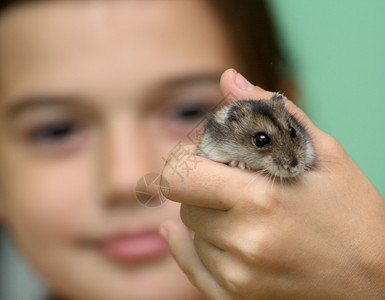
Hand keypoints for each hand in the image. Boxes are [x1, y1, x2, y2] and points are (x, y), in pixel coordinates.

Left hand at [159, 69, 384, 299]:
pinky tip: (210, 235)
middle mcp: (244, 241)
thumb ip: (270, 112)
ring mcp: (238, 276)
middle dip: (199, 187)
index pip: (178, 174)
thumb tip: (229, 79)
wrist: (376, 283)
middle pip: (182, 202)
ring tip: (247, 215)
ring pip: (191, 232)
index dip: (186, 160)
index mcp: (260, 198)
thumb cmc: (353, 214)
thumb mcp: (322, 154)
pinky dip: (194, 246)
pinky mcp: (236, 298)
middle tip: (229, 183)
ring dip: (208, 218)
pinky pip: (191, 265)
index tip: (208, 157)